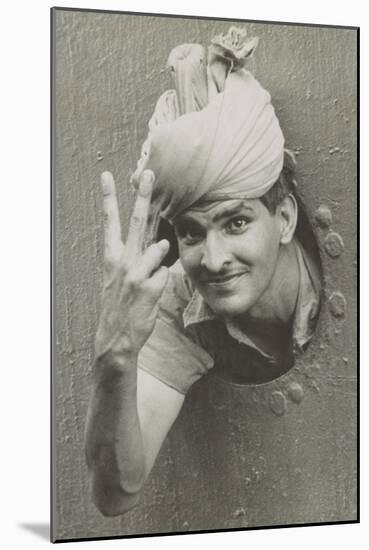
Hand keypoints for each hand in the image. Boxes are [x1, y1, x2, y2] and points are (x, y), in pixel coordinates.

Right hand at [94, 170, 169, 363]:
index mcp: (111, 258)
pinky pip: (165, 274)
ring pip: (159, 250)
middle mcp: (122, 261)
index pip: (109, 222)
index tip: (107, 176)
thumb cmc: (119, 306)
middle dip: (144, 195)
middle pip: (136, 221)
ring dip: (158, 262)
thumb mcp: (118, 280)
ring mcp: (135, 272)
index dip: (108, 197)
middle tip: (149, 173)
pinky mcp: (148, 286)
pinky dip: (161, 282)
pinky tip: (150, 295)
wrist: (116, 337)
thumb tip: (161, 242)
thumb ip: (138, 258)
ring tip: (144, 283)